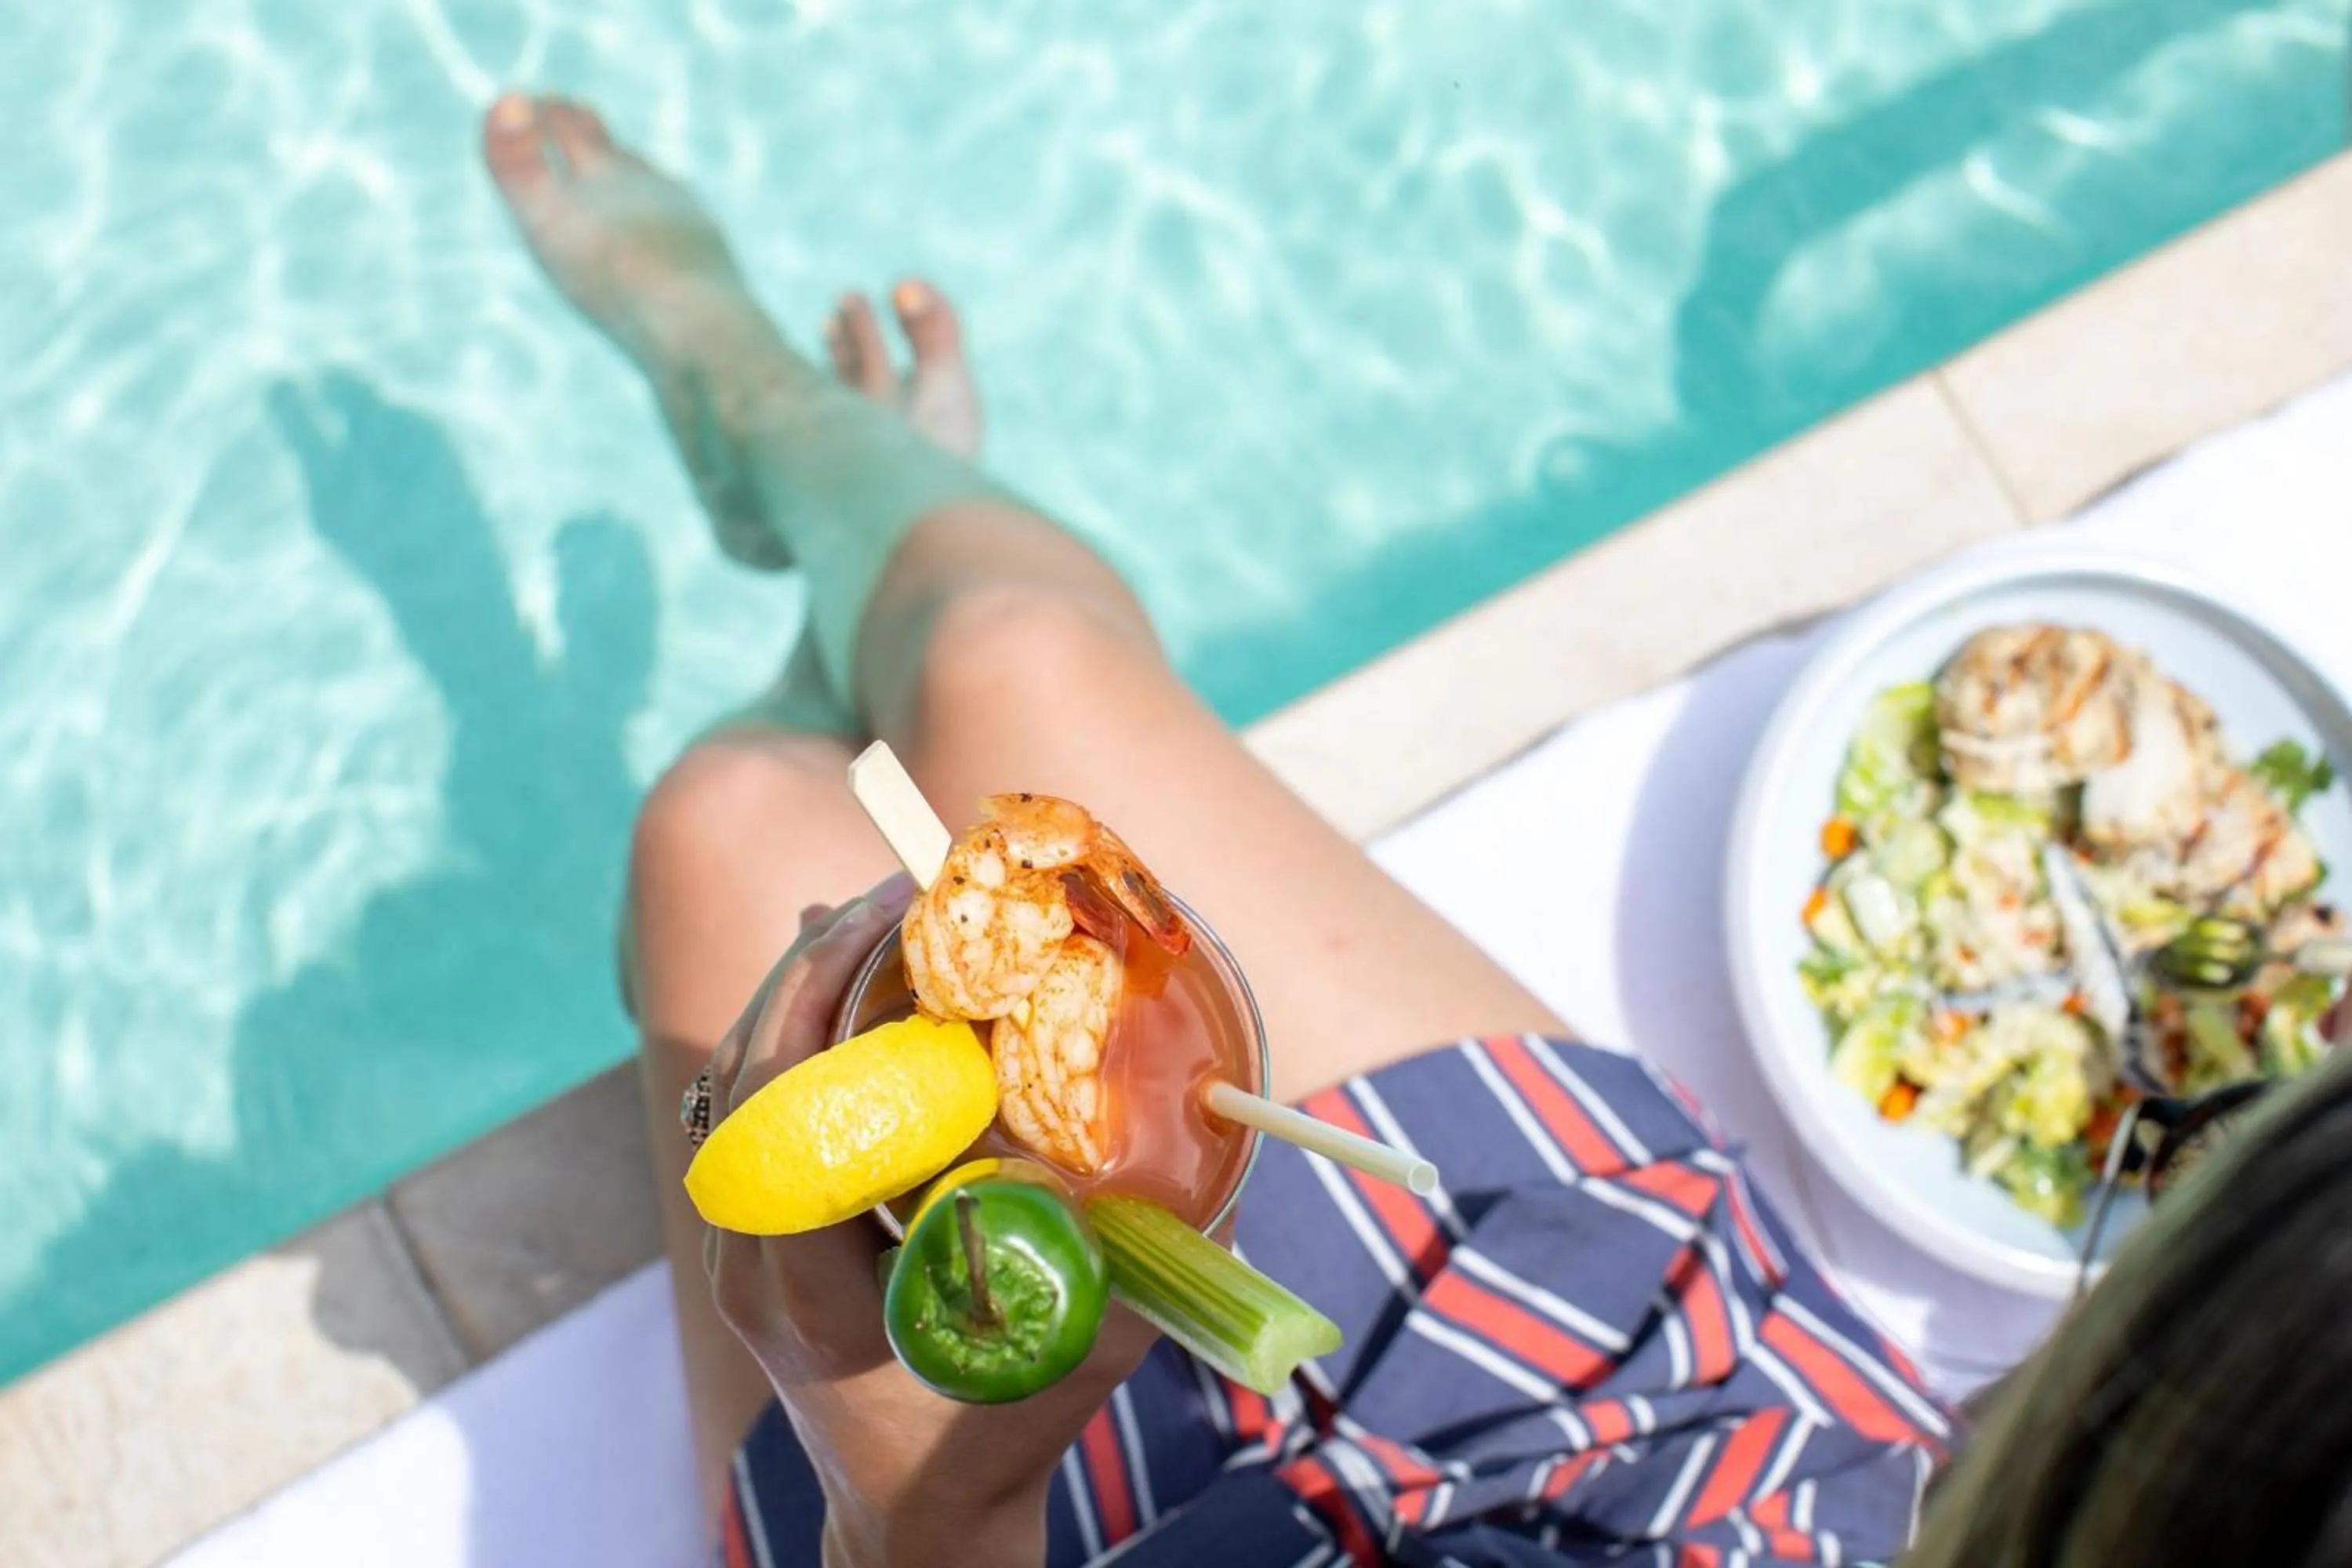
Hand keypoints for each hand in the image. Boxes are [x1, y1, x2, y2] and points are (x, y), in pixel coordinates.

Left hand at [701, 876, 1156, 1567]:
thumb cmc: (991, 1449)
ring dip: (807, 994)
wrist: (916, 1525)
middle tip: (894, 889)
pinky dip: (806, 1041)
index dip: (822, 991)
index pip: (778, 1098)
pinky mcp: (764, 1241)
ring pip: (746, 1084)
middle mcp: (751, 1253)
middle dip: (816, 964)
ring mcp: (746, 1247)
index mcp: (799, 1276)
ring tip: (875, 916)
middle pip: (749, 1069)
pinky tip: (853, 988)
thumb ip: (1137, 1266)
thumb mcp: (1075, 1356)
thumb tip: (1220, 1158)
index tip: (891, 914)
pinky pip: (765, 1116)